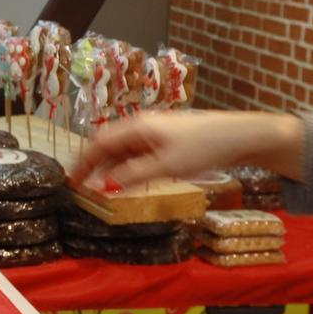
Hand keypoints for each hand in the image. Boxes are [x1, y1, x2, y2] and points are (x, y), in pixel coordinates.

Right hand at [69, 110, 302, 191]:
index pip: (99, 143)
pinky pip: (138, 152)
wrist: (240, 136)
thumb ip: (133, 176)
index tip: (72, 182)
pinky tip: (130, 180)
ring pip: (123, 149)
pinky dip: (127, 166)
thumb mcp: (166, 167)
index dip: (83, 163)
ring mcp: (155, 132)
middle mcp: (142, 125)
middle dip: (93, 165)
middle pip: (108, 144)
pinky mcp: (168, 140)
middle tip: (82, 187)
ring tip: (102, 188)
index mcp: (137, 127)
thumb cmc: (204, 148)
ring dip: (110, 167)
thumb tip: (104, 187)